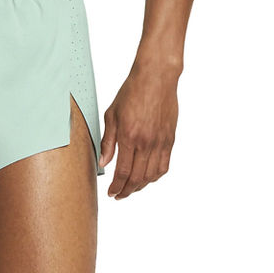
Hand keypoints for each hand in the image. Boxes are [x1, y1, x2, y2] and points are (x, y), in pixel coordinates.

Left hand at [99, 62, 179, 198]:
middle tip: (119, 195)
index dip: (116, 187)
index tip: (111, 193)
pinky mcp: (170, 139)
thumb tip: (104, 163)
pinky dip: (155, 177)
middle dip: (126, 191)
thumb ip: (108, 142)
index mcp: (129, 137)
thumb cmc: (132, 92)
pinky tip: (147, 178)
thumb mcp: (112, 115)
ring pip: (151, 176)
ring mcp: (160, 142)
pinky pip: (164, 166)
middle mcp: (146, 142)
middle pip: (137, 178)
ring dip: (140, 187)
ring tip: (131, 189)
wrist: (156, 77)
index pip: (122, 173)